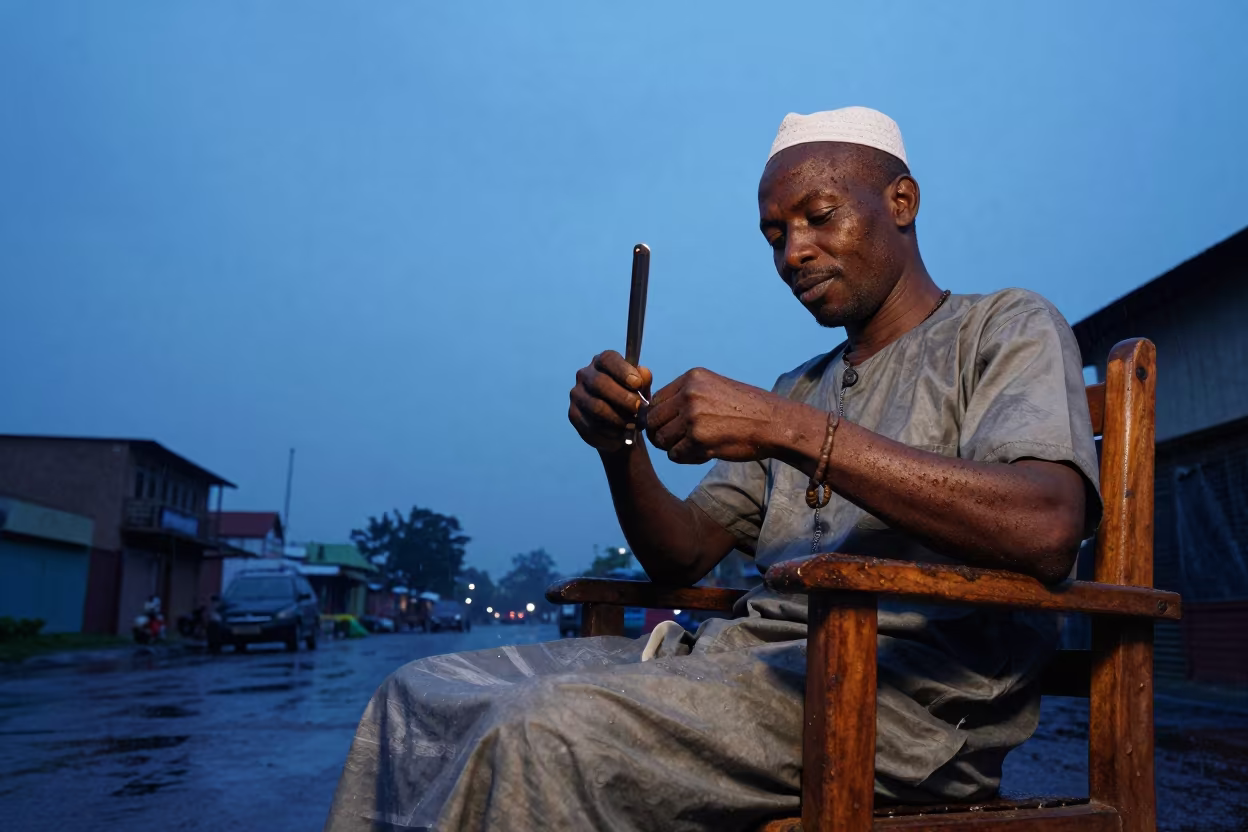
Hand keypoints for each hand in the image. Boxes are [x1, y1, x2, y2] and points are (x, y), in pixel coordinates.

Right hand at [568, 350, 652, 452]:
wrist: (620, 424)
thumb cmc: (631, 398)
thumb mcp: (642, 389)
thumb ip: (644, 379)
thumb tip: (643, 375)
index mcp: (602, 362)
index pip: (608, 360)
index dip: (622, 371)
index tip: (637, 384)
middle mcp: (585, 375)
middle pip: (599, 383)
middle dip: (622, 397)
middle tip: (638, 409)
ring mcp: (577, 395)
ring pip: (595, 407)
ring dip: (617, 419)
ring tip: (632, 426)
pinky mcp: (573, 414)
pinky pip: (590, 426)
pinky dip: (608, 434)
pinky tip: (620, 437)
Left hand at [645, 368, 780, 463]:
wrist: (774, 423)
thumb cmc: (747, 409)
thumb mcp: (714, 388)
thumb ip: (687, 396)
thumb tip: (655, 412)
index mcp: (691, 378)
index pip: (655, 400)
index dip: (660, 417)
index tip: (673, 426)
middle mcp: (688, 394)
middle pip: (652, 420)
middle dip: (661, 433)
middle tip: (678, 440)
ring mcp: (692, 417)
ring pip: (660, 439)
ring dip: (673, 447)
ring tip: (694, 446)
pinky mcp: (698, 440)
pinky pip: (674, 455)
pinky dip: (686, 458)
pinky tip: (704, 453)